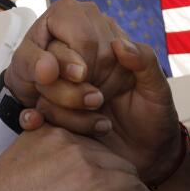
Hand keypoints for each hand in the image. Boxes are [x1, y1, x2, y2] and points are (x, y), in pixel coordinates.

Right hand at [0, 126, 151, 190]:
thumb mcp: (18, 171)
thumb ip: (43, 167)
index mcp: (47, 132)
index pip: (87, 143)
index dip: (97, 164)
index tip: (103, 183)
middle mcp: (67, 138)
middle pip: (109, 155)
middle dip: (116, 177)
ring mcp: (81, 158)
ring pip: (125, 170)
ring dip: (130, 189)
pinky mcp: (93, 182)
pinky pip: (130, 187)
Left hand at [6, 0, 125, 107]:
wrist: (43, 78)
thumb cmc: (32, 68)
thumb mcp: (23, 67)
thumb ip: (34, 66)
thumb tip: (49, 69)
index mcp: (66, 9)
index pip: (85, 41)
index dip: (80, 69)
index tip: (71, 83)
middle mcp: (90, 11)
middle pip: (105, 52)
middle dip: (91, 79)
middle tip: (76, 92)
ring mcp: (108, 24)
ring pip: (118, 62)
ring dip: (103, 84)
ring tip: (84, 92)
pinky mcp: (122, 42)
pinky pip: (128, 67)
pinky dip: (114, 84)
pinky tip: (97, 89)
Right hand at [16, 3, 182, 185]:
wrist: (148, 158)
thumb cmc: (154, 118)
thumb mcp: (157, 90)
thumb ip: (145, 62)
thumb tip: (119, 43)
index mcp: (103, 49)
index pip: (73, 32)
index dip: (76, 53)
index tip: (86, 74)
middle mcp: (79, 65)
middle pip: (52, 59)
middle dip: (70, 86)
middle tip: (98, 101)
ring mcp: (63, 91)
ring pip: (43, 89)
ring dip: (66, 109)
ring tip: (102, 125)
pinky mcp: (54, 117)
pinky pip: (33, 112)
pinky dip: (32, 119)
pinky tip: (38, 124)